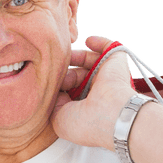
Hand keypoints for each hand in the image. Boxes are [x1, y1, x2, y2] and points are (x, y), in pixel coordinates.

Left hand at [52, 35, 135, 150]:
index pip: (67, 92)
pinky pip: (108, 48)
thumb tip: (54, 87)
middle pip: (75, 75)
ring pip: (88, 62)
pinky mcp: (116, 63)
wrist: (110, 115)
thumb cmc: (85, 122)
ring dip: (75, 56)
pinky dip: (98, 42)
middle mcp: (95, 93)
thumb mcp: (58, 118)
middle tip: (55, 72)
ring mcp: (106, 78)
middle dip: (63, 71)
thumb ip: (53, 101)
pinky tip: (88, 40)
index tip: (46, 82)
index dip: (57, 85)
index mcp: (82, 107)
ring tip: (65, 55)